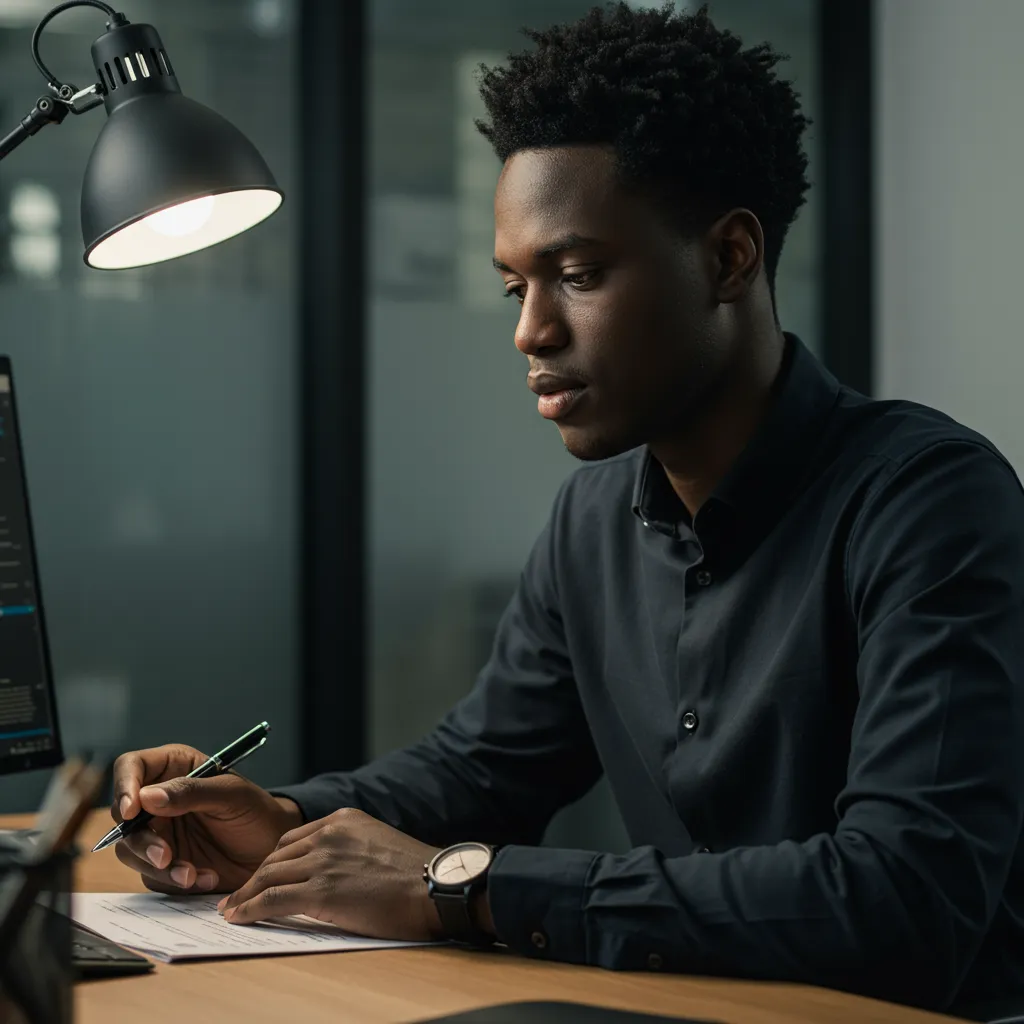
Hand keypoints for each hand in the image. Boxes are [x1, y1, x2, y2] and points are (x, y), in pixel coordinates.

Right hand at [110, 744, 303, 894]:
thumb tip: (146, 796)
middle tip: (166, 856)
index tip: (132, 811)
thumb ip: (191, 792)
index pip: (131, 767)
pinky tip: (205, 878)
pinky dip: (175, 881)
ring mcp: (158, 832)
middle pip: (123, 816)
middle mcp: (159, 799)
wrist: (271, 849)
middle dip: (142, 840)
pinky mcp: (163, 862)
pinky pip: (152, 875)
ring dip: (158, 866)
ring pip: (130, 849)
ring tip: (192, 874)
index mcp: (174, 768)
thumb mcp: (231, 795)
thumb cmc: (256, 810)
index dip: (124, 786)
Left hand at [216, 807, 444, 940]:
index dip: (272, 860)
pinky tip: (239, 918)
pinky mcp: (320, 893)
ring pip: (267, 877)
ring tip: (232, 909)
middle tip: (237, 895)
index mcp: (344, 819)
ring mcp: (323, 862)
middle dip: (253, 878)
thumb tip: (332, 873)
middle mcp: (329, 835)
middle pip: (276, 856)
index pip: (293, 838)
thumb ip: (350, 848)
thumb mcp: (379, 843)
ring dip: (245, 895)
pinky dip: (249, 910)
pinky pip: (271, 901)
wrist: (435, 887)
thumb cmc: (417, 874)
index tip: (261, 876)